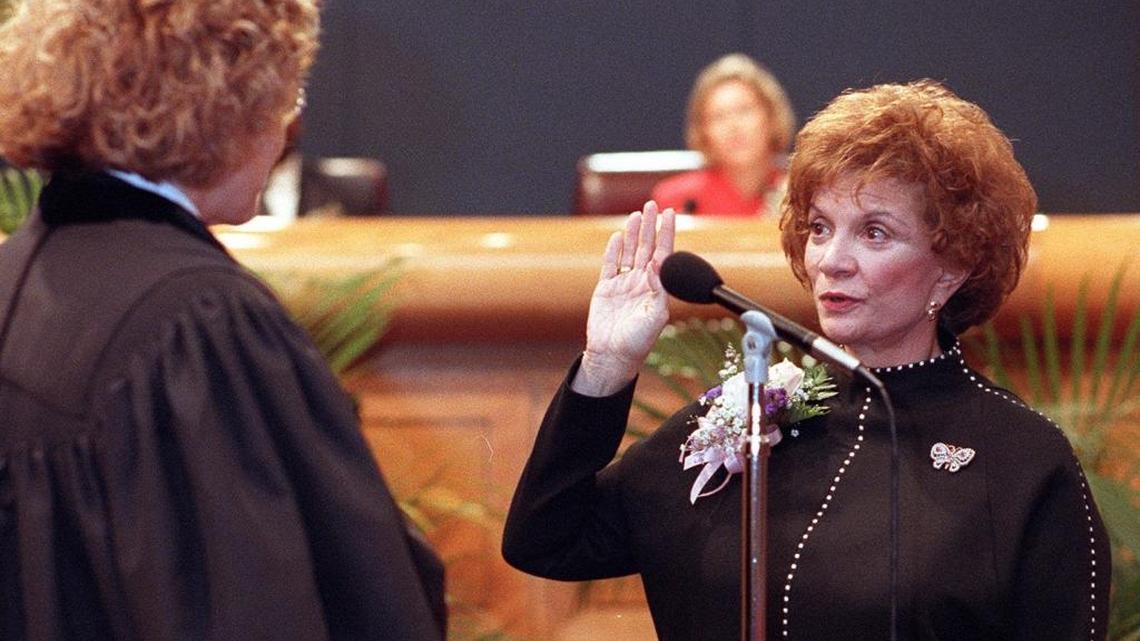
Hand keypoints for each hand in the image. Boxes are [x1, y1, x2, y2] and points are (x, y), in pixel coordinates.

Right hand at [572, 201, 675, 395]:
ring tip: (637, 214)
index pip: (664, 254)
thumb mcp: (656, 317)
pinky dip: (613, 250)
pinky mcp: (605, 288)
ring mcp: (623, 284)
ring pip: (630, 252)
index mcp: (657, 288)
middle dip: (650, 226)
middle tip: (652, 204)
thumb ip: (660, 290)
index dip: (667, 233)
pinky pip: (610, 264)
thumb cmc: (638, 342)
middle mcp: (641, 282)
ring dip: (633, 233)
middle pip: (647, 247)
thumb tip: (659, 264)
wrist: (612, 356)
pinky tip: (618, 236)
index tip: (670, 214)